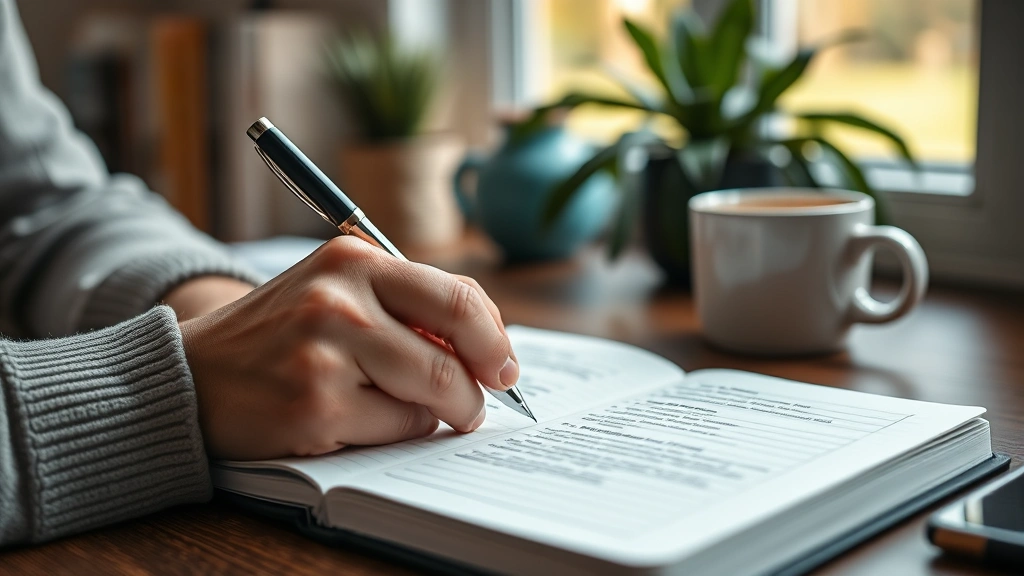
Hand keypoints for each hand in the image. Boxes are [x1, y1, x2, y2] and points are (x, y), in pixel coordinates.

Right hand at [178, 237, 518, 459]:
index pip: (457, 294)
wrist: (192, 375)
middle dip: (482, 383)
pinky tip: (359, 419)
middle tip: (479, 403)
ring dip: (441, 412)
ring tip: (417, 412)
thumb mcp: (335, 292)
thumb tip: (487, 349)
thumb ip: (404, 306)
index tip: (503, 365)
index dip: (494, 336)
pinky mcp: (317, 405)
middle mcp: (341, 297)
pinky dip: (396, 430)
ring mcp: (327, 351)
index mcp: (353, 258)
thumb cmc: (279, 336)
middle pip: (456, 344)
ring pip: (434, 390)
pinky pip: (397, 426)